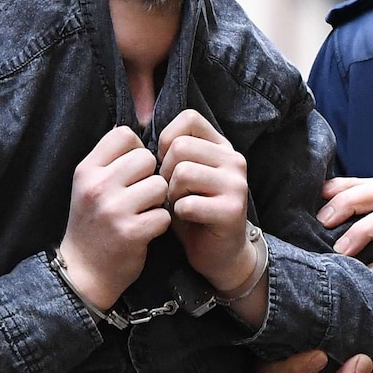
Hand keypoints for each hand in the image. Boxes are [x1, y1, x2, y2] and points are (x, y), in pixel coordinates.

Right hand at [59, 125, 170, 309]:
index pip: (123, 134)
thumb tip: (140, 133)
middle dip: (150, 175)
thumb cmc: (91, 223)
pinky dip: (161, 223)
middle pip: (146, 158)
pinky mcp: (131, 232)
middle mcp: (98, 186)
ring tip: (145, 211)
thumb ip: (110, 161)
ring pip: (160, 185)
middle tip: (141, 194)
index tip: (133, 169)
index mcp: (87, 170)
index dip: (136, 149)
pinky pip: (165, 214)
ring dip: (159, 200)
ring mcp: (114, 209)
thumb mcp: (89, 185)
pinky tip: (147, 229)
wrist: (83, 271)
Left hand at [157, 110, 251, 291]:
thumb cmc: (191, 210)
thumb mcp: (181, 174)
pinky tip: (185, 218)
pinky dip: (178, 213)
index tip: (165, 163)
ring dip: (171, 193)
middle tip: (170, 191)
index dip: (167, 139)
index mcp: (221, 146)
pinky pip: (188, 203)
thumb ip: (170, 151)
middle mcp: (233, 160)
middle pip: (180, 147)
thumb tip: (136, 128)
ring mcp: (236, 184)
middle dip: (164, 171)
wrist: (218, 253)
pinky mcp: (232, 210)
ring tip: (177, 203)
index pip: (189, 118)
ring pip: (183, 172)